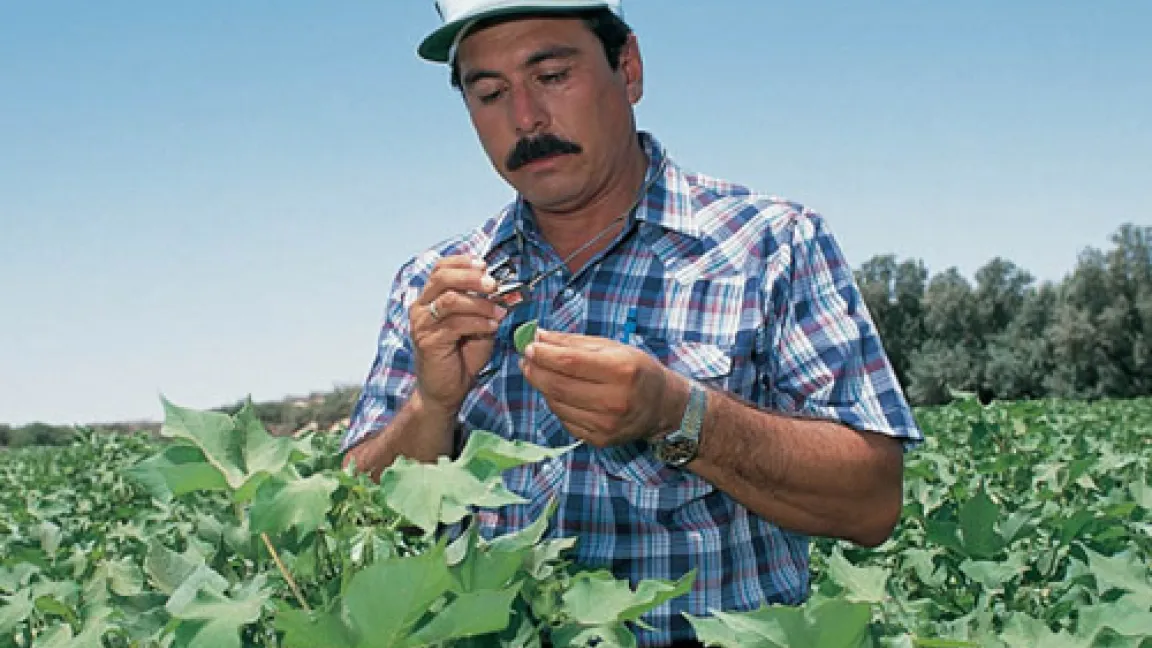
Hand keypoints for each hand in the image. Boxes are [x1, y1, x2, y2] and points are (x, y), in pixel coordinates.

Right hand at [411, 255, 507, 413]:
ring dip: (479, 303)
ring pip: (450, 300)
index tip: (485, 265)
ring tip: (498, 311)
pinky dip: (477, 322)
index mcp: (430, 298)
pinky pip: (455, 324)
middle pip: (442, 278)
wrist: (446, 390)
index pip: (441, 268)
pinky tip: (491, 327)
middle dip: (471, 277)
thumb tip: (507, 291)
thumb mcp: (478, 325)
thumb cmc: (461, 357)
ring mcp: (422, 324)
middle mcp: (421, 307)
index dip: (463, 262)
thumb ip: (486, 307)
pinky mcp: (428, 341)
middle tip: (493, 284)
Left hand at [519, 329, 688, 446]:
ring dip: (544, 388)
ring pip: (557, 404)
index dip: (544, 355)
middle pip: (559, 386)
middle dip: (536, 371)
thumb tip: (539, 337)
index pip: (570, 362)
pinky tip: (562, 394)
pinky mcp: (599, 439)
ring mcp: (606, 424)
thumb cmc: (637, 371)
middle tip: (526, 361)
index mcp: (621, 370)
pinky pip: (565, 420)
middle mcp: (614, 400)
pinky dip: (557, 405)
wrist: (663, 406)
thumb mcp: (612, 347)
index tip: (529, 347)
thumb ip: (573, 342)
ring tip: (543, 374)